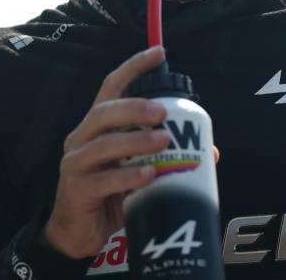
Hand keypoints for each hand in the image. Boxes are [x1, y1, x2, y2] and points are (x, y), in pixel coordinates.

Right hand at [39, 45, 170, 258]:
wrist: (79, 234)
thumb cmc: (110, 193)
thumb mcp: (137, 168)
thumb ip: (166, 155)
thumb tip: (210, 151)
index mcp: (97, 126)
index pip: (112, 87)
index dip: (133, 67)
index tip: (159, 52)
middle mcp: (82, 138)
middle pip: (105, 112)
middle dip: (135, 107)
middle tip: (163, 111)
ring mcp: (75, 164)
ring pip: (104, 144)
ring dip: (136, 140)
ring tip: (163, 141)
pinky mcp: (76, 190)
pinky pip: (103, 180)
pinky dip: (127, 176)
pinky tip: (149, 175)